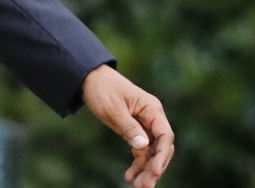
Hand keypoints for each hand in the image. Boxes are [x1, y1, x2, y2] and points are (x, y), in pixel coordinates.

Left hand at [82, 65, 174, 187]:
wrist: (89, 79)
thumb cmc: (102, 89)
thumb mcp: (113, 108)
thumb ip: (129, 127)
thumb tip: (143, 146)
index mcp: (152, 109)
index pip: (165, 136)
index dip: (162, 155)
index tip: (155, 171)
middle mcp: (152, 117)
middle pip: (160, 147)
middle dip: (154, 167)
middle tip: (145, 186)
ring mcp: (144, 124)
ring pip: (151, 152)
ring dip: (146, 169)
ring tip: (139, 186)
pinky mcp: (135, 130)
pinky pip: (140, 150)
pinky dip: (137, 163)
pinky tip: (129, 176)